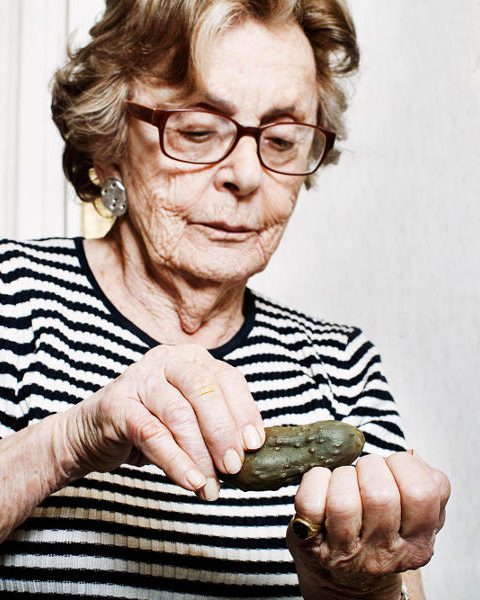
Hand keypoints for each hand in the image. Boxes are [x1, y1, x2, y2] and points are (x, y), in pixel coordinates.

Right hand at [64, 344, 264, 500]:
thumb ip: (216, 425)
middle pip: (204, 390)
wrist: (90, 433)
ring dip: (199, 455)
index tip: (255, 445)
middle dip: (223, 432)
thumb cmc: (149, 424)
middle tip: (234, 467)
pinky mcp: (117, 403)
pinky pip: (153, 434)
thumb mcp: (189, 418)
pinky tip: (190, 482)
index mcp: (192, 358)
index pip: (228, 379)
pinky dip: (175, 461)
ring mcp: (140, 378)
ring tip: (210, 485)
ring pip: (179, 414)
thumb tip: (251, 453)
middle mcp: (167, 360)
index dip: (244, 412)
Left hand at [287, 452, 449, 598]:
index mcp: (418, 543)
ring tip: (344, 480)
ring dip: (342, 476)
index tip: (393, 468)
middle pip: (379, 494)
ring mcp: (344, 551)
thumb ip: (430, 488)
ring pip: (343, 500)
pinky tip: (321, 483)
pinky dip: (314, 481)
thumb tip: (411, 456)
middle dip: (370, 466)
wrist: (348, 585)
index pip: (421, 493)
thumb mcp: (418, 518)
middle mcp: (383, 552)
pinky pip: (309, 503)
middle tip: (366, 472)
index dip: (404, 466)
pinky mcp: (310, 542)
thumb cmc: (383, 535)